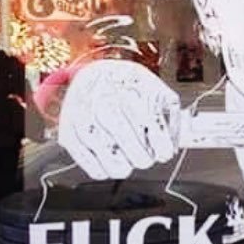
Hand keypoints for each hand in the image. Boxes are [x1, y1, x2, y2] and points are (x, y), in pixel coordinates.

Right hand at [58, 60, 180, 179]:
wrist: (91, 72)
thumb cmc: (126, 83)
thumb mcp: (154, 87)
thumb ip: (169, 112)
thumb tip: (173, 143)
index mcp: (133, 94)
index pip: (155, 134)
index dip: (163, 149)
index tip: (164, 152)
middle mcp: (107, 106)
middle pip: (135, 152)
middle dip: (145, 158)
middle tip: (145, 156)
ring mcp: (85, 121)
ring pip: (113, 163)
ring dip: (125, 166)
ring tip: (128, 161)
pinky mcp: (69, 134)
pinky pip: (90, 166)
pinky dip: (103, 170)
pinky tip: (110, 162)